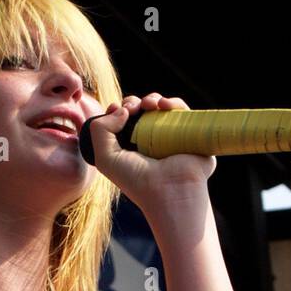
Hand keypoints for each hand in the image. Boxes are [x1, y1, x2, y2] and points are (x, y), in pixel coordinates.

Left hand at [86, 94, 216, 213]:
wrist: (169, 191)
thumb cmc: (137, 181)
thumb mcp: (106, 158)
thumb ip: (99, 129)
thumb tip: (122, 109)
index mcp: (131, 148)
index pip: (123, 121)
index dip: (118, 110)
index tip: (115, 109)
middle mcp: (151, 142)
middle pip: (141, 111)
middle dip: (133, 102)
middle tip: (132, 108)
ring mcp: (171, 137)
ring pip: (161, 108)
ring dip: (151, 99)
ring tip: (149, 105)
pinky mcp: (190, 134)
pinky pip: (182, 111)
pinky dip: (173, 102)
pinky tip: (164, 105)